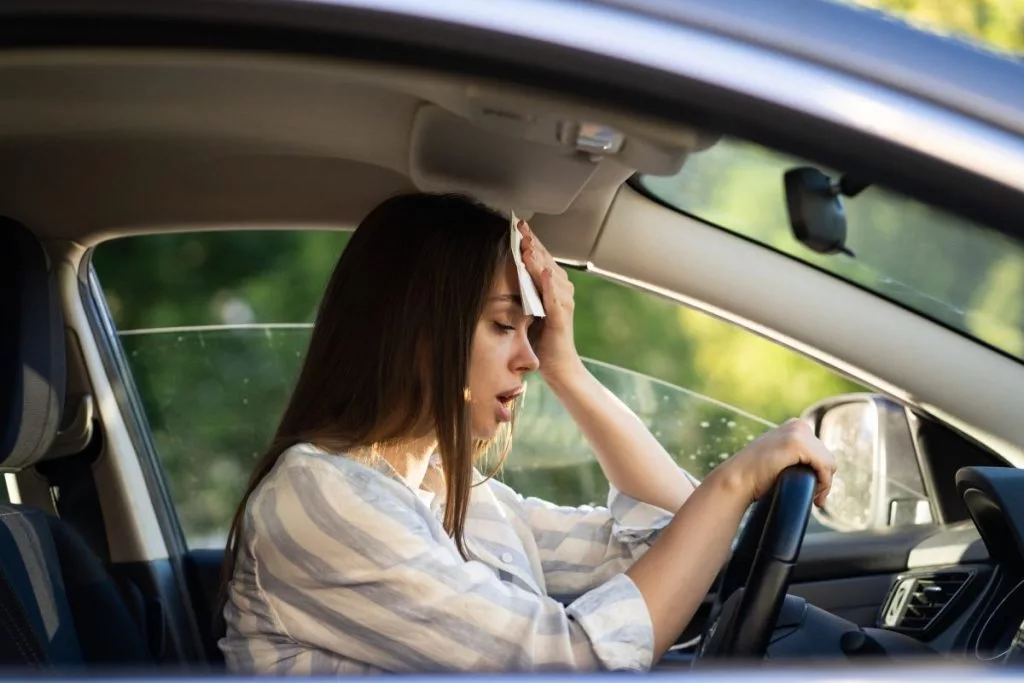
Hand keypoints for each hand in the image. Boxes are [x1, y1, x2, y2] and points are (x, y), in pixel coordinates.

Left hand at [518, 221, 582, 381]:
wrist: (559, 367)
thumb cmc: (544, 340)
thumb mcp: (530, 310)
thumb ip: (525, 292)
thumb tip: (508, 275)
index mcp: (554, 289)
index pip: (542, 260)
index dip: (532, 243)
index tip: (519, 227)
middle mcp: (563, 292)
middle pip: (546, 262)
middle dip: (533, 244)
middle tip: (522, 228)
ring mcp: (564, 304)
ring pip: (550, 276)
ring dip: (539, 260)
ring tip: (528, 245)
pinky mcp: (561, 319)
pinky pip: (554, 298)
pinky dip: (549, 285)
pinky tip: (543, 272)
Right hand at [713, 418, 836, 507]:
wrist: (738, 478)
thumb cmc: (756, 475)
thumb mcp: (779, 458)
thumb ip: (794, 456)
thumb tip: (818, 470)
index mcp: (795, 426)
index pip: (821, 452)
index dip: (821, 474)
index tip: (815, 493)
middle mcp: (798, 425)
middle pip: (827, 457)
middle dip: (824, 480)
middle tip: (817, 500)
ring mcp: (797, 432)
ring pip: (829, 463)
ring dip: (825, 484)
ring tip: (815, 499)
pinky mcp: (797, 444)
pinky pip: (824, 466)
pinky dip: (824, 482)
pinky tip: (814, 495)